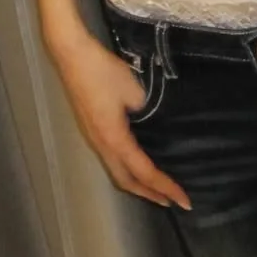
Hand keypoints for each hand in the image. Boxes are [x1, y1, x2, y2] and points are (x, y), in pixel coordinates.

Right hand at [51, 32, 191, 210]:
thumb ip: (147, 111)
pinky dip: (126, 168)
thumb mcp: (134, 91)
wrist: (72, 55)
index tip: (184, 200)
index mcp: (114, 139)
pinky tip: (136, 160)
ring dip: (136, 183)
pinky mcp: (90, 127)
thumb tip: (152, 121)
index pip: (144, 172)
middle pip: (125, 181)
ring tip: (156, 186)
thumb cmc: (103, 72)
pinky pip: (110, 158)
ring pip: (116, 171)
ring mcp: (92, 137)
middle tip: (171, 200)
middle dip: (148, 194)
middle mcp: (101, 145)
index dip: (165, 187)